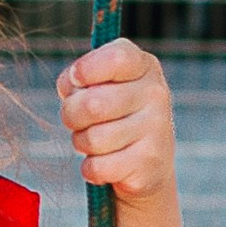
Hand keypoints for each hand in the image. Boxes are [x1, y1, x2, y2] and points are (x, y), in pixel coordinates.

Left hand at [57, 38, 174, 200]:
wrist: (147, 165)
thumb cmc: (113, 116)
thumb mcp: (99, 86)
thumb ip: (78, 79)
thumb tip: (70, 83)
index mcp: (143, 66)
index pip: (115, 58)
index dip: (85, 70)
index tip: (76, 80)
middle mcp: (155, 93)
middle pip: (92, 103)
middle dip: (71, 115)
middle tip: (78, 120)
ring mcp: (156, 128)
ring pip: (93, 138)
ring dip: (81, 143)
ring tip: (94, 141)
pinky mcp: (149, 162)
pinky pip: (98, 166)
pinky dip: (90, 168)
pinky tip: (104, 163)